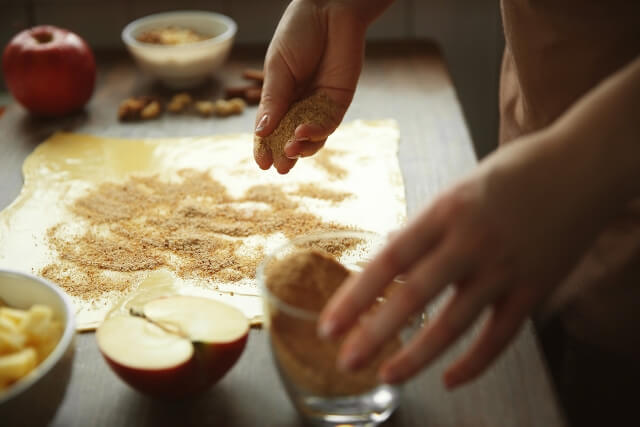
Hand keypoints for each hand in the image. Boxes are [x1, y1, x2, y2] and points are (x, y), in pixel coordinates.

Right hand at [254, 0, 389, 172]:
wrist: (329, 10)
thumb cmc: (299, 33)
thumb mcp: (278, 69)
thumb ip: (273, 101)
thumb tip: (260, 132)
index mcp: (280, 95)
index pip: (271, 127)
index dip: (265, 145)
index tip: (261, 163)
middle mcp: (299, 103)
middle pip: (290, 136)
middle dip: (284, 154)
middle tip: (279, 168)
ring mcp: (320, 104)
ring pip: (312, 136)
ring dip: (301, 147)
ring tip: (290, 152)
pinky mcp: (339, 101)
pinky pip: (328, 123)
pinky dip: (316, 132)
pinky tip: (303, 133)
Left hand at [318, 127, 615, 387]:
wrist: (584, 164)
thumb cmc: (514, 172)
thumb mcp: (459, 188)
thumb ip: (426, 227)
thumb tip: (390, 257)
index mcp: (446, 210)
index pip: (390, 259)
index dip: (356, 296)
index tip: (329, 324)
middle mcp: (472, 241)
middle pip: (414, 295)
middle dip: (375, 333)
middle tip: (345, 361)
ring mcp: (505, 267)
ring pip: (455, 323)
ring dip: (417, 356)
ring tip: (387, 376)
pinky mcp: (535, 288)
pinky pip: (501, 336)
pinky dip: (475, 362)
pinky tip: (450, 378)